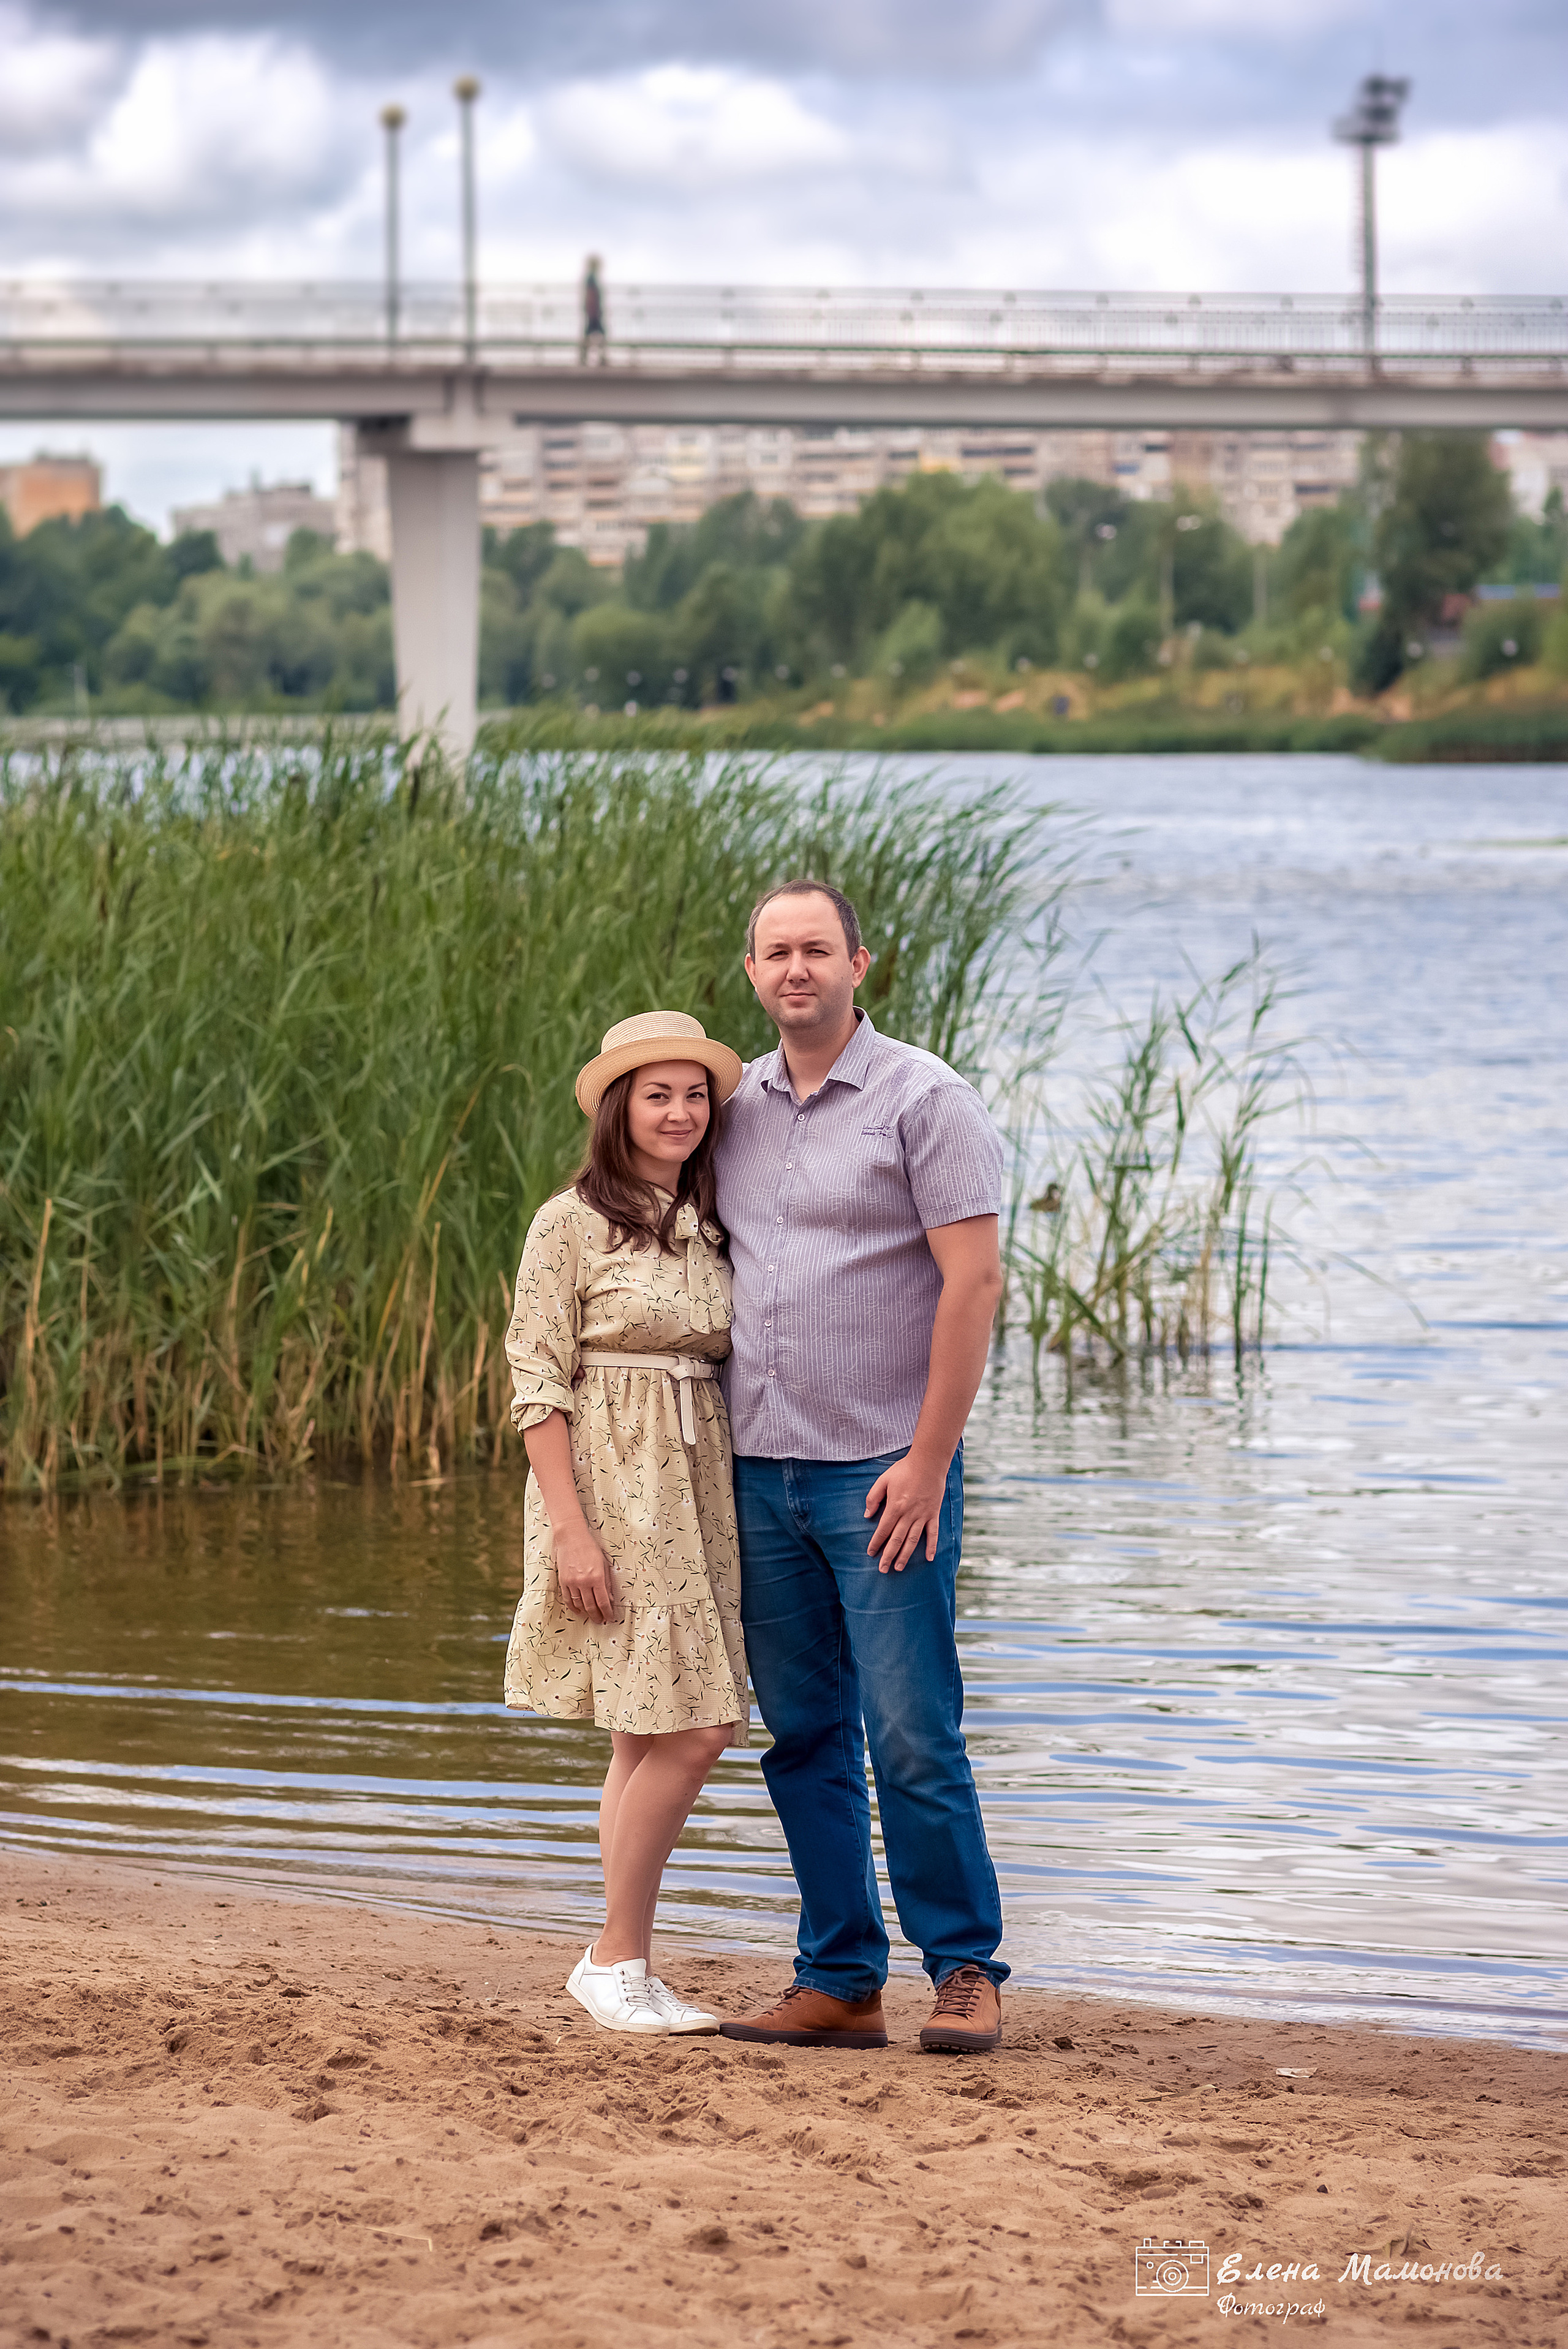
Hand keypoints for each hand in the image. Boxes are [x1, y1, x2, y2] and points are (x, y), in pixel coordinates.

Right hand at [554, 1523, 616, 1621]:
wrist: (571, 1537)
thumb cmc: (590, 1548)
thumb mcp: (604, 1563)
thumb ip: (607, 1582)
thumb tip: (611, 1598)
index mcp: (597, 1577)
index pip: (603, 1602)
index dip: (607, 1612)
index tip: (610, 1617)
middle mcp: (584, 1582)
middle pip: (591, 1606)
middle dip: (597, 1616)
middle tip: (601, 1621)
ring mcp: (572, 1582)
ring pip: (579, 1604)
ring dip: (586, 1613)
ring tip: (591, 1617)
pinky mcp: (563, 1581)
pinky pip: (568, 1599)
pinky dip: (573, 1607)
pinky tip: (578, 1611)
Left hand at [864, 1451, 948, 1573]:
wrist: (928, 1462)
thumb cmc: (904, 1470)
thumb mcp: (883, 1480)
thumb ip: (873, 1498)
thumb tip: (867, 1515)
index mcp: (895, 1506)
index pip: (883, 1530)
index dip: (876, 1543)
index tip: (871, 1553)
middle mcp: (909, 1514)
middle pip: (897, 1540)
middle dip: (889, 1556)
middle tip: (883, 1569)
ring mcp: (923, 1515)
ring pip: (913, 1540)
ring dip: (905, 1555)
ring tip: (899, 1567)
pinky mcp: (933, 1514)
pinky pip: (933, 1533)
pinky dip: (931, 1546)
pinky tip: (928, 1558)